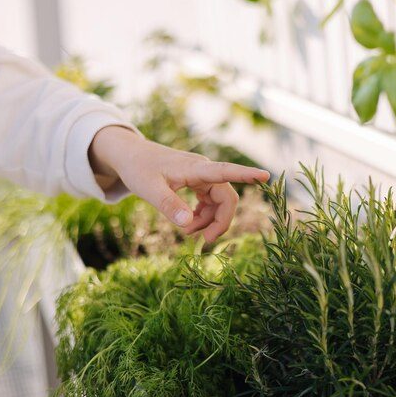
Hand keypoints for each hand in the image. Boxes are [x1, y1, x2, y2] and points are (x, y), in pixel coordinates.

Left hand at [89, 126, 269, 241]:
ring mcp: (201, 177)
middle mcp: (203, 171)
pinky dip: (202, 216)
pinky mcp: (196, 182)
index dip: (247, 174)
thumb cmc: (139, 168)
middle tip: (204, 241)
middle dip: (220, 221)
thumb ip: (169, 206)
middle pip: (226, 197)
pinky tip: (188, 224)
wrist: (130, 155)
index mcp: (196, 168)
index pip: (226, 171)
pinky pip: (209, 202)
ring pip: (219, 202)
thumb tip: (188, 225)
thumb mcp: (149, 189)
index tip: (266, 175)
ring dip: (209, 220)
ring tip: (188, 233)